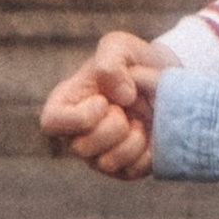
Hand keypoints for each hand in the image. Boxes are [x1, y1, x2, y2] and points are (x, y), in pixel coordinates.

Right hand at [38, 30, 175, 178]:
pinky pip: (132, 171)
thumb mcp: (120, 46)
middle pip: (81, 148)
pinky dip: (147, 152)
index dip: (79, 117)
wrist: (167, 81)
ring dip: (131, 140)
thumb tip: (122, 96)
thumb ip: (111, 62)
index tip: (103, 101)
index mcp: (66, 105)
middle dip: (112, 127)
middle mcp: (77, 135)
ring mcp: (100, 155)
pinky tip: (152, 134)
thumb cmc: (134, 62)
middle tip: (127, 109)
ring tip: (140, 120)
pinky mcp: (125, 169)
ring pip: (105, 164)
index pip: (51, 123)